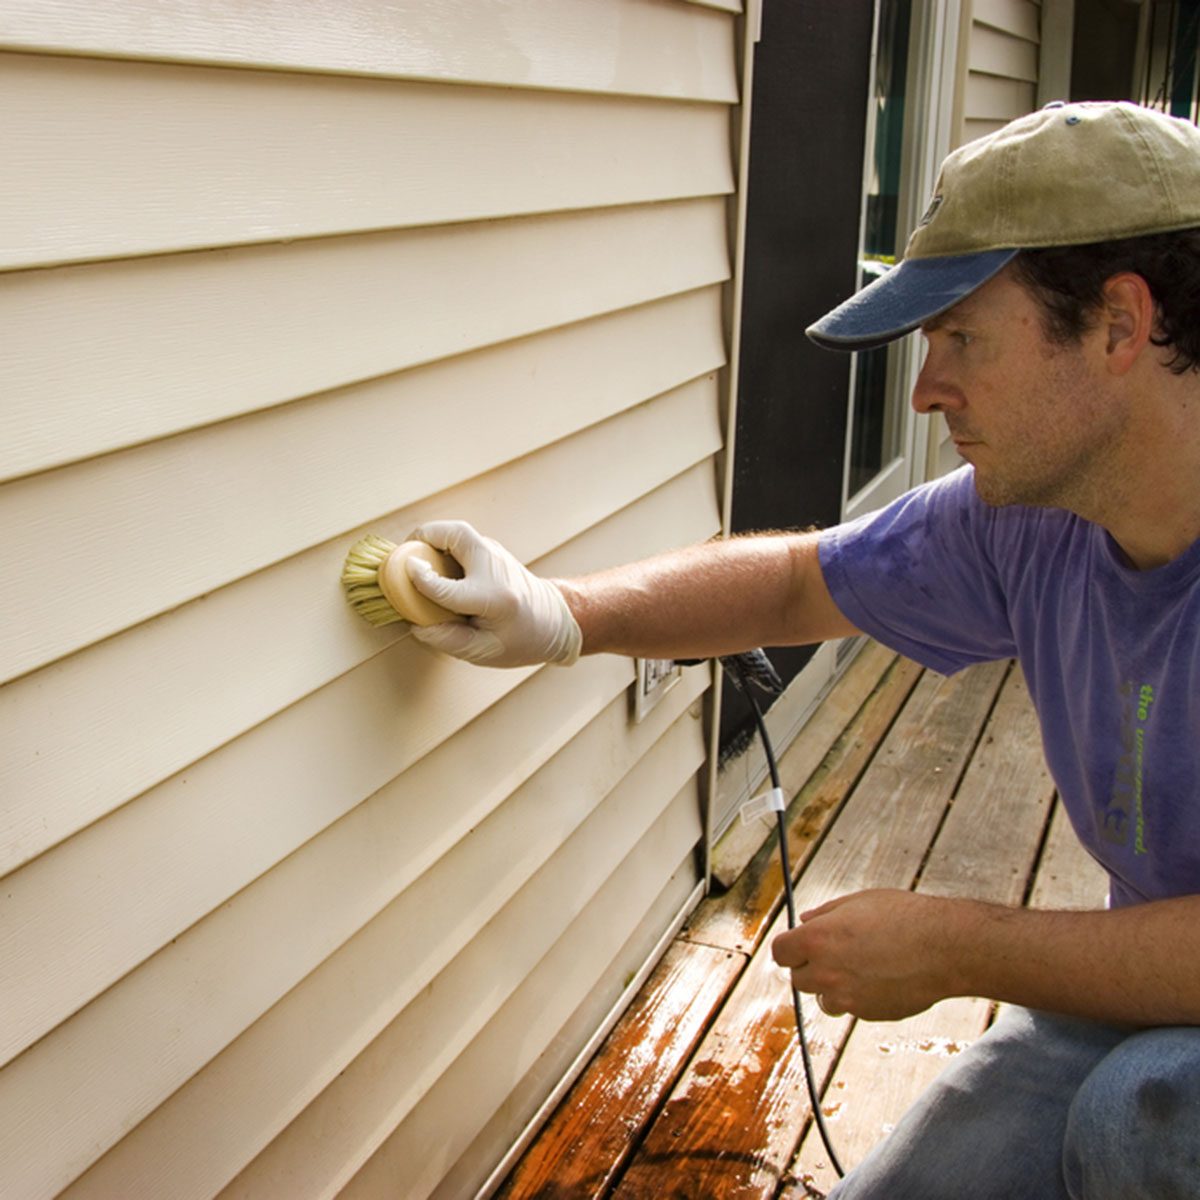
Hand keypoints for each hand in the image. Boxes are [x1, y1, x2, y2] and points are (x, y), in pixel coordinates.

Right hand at [405, 520, 582, 667]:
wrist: (555, 620)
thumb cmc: (522, 640)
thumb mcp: (486, 652)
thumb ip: (450, 640)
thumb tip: (416, 626)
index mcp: (494, 599)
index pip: (449, 588)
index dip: (422, 581)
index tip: (405, 572)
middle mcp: (495, 569)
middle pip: (457, 535)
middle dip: (426, 535)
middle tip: (406, 551)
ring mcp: (496, 555)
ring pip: (459, 531)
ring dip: (433, 537)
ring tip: (415, 555)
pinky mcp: (493, 551)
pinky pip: (462, 539)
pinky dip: (442, 543)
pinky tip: (432, 562)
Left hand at [771, 890, 957, 1020]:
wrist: (945, 947)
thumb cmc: (903, 916)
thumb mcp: (859, 901)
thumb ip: (825, 913)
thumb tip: (804, 920)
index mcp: (817, 939)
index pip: (780, 953)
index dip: (789, 948)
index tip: (800, 945)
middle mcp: (825, 972)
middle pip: (798, 979)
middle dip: (811, 967)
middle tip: (835, 953)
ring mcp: (846, 997)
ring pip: (824, 999)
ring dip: (833, 987)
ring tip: (862, 967)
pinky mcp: (868, 1014)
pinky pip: (852, 1008)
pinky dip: (860, 998)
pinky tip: (882, 978)